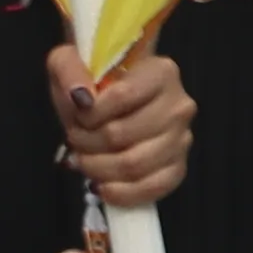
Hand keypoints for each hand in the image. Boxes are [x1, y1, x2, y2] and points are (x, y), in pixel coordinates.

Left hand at [50, 38, 191, 204]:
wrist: (105, 96)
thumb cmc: (91, 77)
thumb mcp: (69, 60)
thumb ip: (70, 70)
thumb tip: (81, 98)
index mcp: (161, 72)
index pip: (123, 96)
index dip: (91, 113)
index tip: (78, 115)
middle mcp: (179, 105)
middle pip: (124, 135)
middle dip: (87, 142)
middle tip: (74, 138)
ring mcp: (182, 138)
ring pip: (135, 165)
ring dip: (98, 168)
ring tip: (82, 159)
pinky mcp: (178, 167)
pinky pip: (155, 188)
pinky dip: (122, 193)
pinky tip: (101, 186)